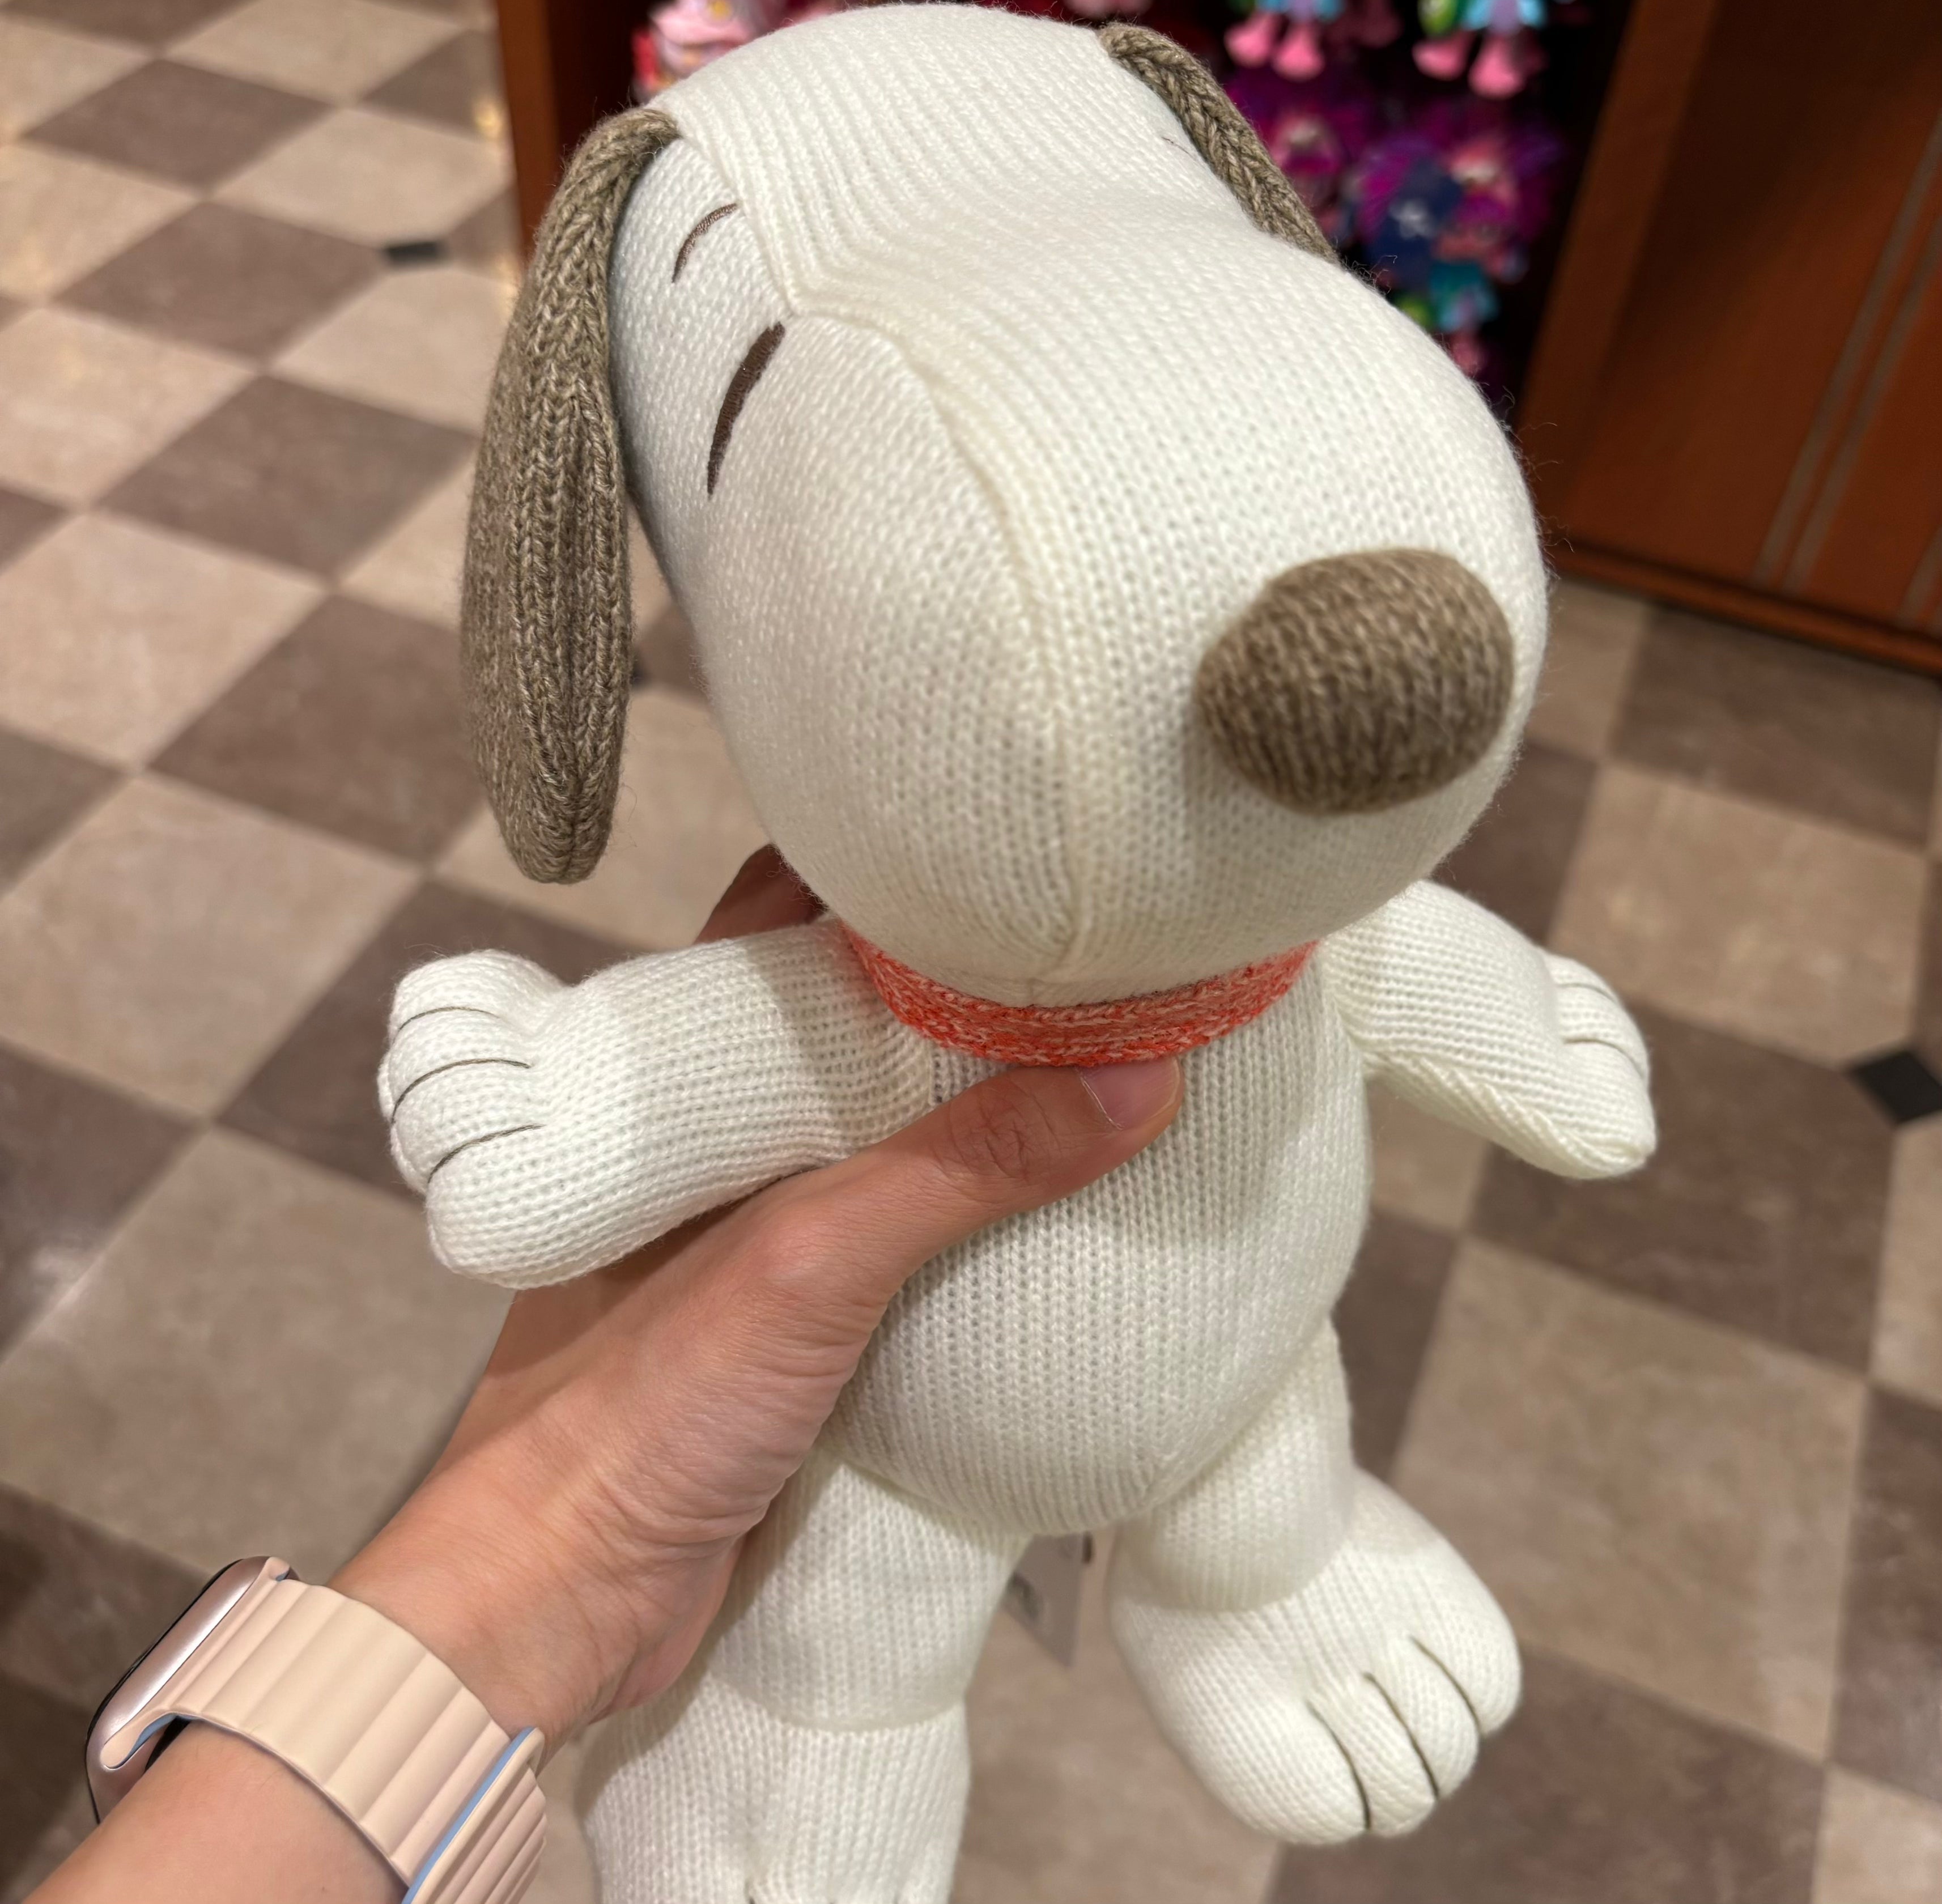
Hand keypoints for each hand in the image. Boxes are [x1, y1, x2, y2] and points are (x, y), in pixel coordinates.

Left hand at [336, 849, 1181, 1746]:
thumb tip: (1138, 1073)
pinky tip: (1051, 1197)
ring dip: (970, 1098)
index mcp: (683, 1072)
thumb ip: (963, 1164)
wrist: (554, 1600)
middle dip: (958, 986)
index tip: (1005, 850)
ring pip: (879, 1124)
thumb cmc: (636, 1406)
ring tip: (1101, 1052)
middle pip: (851, 1016)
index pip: (786, 914)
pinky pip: (897, 1227)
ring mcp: (756, 1221)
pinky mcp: (793, 1312)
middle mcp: (721, 1132)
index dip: (888, 874)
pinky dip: (967, 1203)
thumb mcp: (810, 1261)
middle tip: (1091, 951)